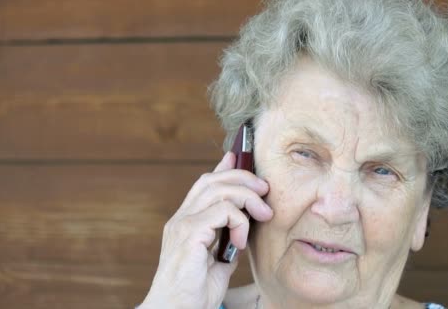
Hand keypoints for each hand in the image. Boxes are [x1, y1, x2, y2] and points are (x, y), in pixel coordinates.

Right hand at [139, 152, 271, 308]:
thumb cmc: (196, 291)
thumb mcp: (219, 260)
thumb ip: (228, 239)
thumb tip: (245, 225)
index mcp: (187, 222)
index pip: (205, 184)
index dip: (223, 167)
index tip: (239, 156)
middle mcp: (181, 218)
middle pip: (212, 180)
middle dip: (243, 178)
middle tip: (265, 191)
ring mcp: (182, 225)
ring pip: (218, 190)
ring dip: (247, 197)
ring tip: (263, 214)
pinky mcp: (189, 235)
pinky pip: (221, 211)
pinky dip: (238, 221)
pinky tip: (241, 240)